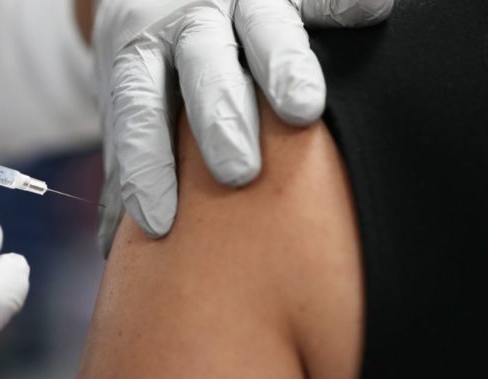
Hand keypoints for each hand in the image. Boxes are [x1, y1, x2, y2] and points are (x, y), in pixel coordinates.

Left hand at [94, 0, 393, 253]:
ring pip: (260, 26)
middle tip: (237, 173)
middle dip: (219, 119)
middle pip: (201, 66)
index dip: (146, 163)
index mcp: (142, 54)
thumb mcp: (131, 100)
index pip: (138, 110)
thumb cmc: (154, 62)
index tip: (158, 221)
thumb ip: (130, 161)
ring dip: (282, 66)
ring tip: (302, 111)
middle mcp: (188, 23)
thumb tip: (114, 246)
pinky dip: (339, 5)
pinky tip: (373, 15)